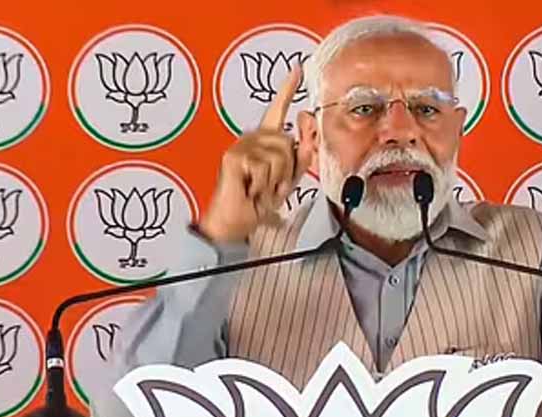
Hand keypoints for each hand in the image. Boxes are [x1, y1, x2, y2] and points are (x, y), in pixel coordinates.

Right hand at [198, 65, 314, 242]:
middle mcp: (252, 138)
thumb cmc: (259, 200)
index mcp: (265, 139)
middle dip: (287, 170)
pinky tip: (251, 190)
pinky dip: (264, 185)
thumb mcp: (290, 176)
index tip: (298, 69)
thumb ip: (303, 150)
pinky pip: (266, 167)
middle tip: (271, 186)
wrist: (237, 222)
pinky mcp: (234, 157)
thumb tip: (306, 119)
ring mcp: (241, 146)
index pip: (278, 109)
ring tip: (261, 189)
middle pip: (288, 142)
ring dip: (276, 179)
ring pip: (280, 155)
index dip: (288, 88)